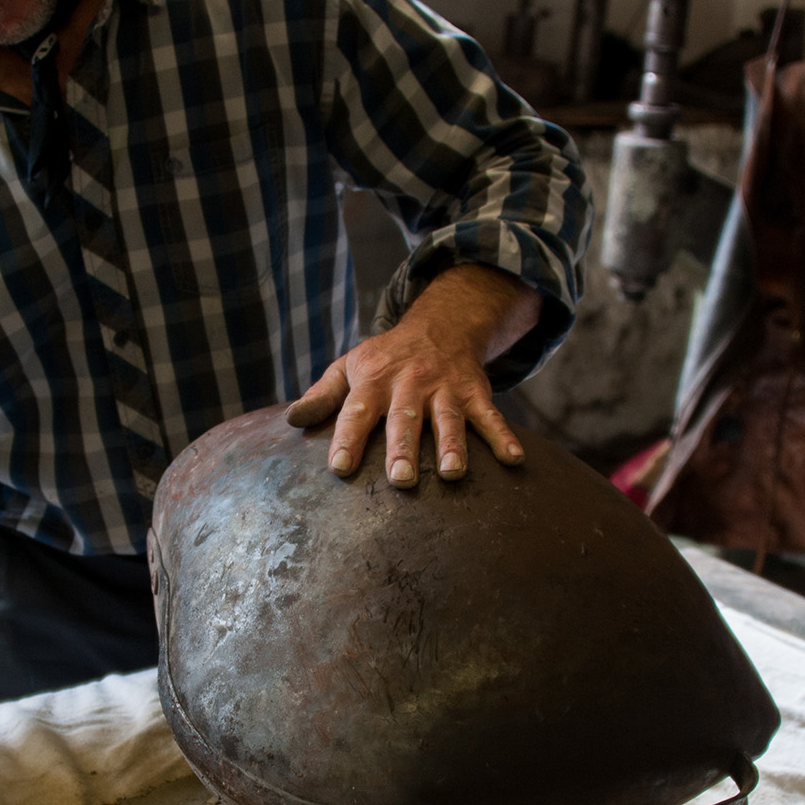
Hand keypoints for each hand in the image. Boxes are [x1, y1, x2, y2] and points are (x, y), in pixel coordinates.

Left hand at [286, 262, 541, 486]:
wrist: (439, 324)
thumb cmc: (385, 359)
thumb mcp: (349, 367)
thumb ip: (322, 396)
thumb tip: (290, 420)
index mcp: (374, 382)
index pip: (356, 412)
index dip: (347, 439)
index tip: (340, 468)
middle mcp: (409, 385)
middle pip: (405, 420)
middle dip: (403, 449)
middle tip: (401, 480)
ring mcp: (445, 389)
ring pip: (449, 419)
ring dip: (452, 446)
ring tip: (453, 474)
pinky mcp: (474, 392)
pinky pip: (490, 415)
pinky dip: (503, 436)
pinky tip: (514, 460)